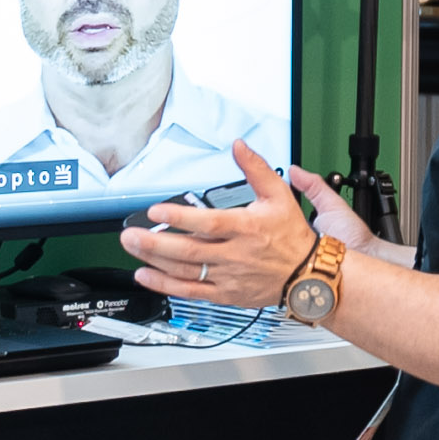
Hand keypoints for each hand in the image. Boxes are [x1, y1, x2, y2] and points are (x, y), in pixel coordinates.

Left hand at [121, 140, 368, 307]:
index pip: (209, 223)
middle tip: (131, 234)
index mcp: (247, 227)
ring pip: (185, 271)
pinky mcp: (225, 293)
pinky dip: (165, 285)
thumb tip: (239, 146)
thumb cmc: (292, 235)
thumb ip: (255, 168)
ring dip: (155, 261)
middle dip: (155, 243)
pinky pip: (190, 292)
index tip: (156, 211)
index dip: (180, 218)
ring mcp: (228, 276)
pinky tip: (146, 276)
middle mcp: (235, 254)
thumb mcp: (279, 194)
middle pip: (189, 251)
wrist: (308, 274)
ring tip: (132, 249)